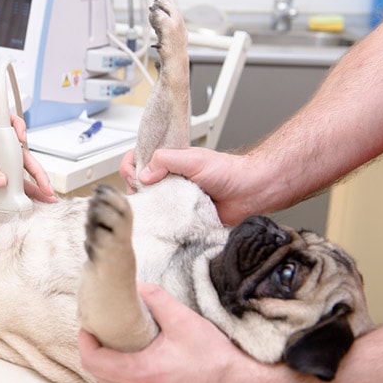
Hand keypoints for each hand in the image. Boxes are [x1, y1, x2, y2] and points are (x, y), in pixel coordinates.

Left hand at [0, 114, 55, 201]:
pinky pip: (6, 180)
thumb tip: (3, 179)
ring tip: (46, 197)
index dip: (16, 124)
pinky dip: (19, 189)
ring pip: (16, 168)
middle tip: (46, 186)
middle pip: (18, 153)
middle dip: (35, 168)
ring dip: (32, 182)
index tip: (23, 136)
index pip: (1, 123)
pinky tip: (30, 199)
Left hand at [78, 283, 256, 382]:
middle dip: (94, 353)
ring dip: (105, 370)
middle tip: (100, 333)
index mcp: (141, 373)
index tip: (88, 326)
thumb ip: (155, 299)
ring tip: (113, 348)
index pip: (94, 360)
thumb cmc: (213, 356)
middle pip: (97, 376)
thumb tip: (134, 286)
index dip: (86, 341)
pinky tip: (129, 367)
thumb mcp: (183, 320)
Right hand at [121, 147, 258, 225]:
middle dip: (136, 189)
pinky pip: (165, 221)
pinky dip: (161, 222)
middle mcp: (168, 180)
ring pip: (149, 204)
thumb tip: (143, 174)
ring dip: (149, 207)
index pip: (138, 160)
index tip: (134, 175)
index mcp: (168, 162)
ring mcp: (174, 199)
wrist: (251, 193)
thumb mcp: (193, 160)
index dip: (130, 167)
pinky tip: (163, 222)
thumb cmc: (228, 172)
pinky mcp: (182, 217)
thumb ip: (166, 161)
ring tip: (156, 207)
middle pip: (138, 184)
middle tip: (145, 193)